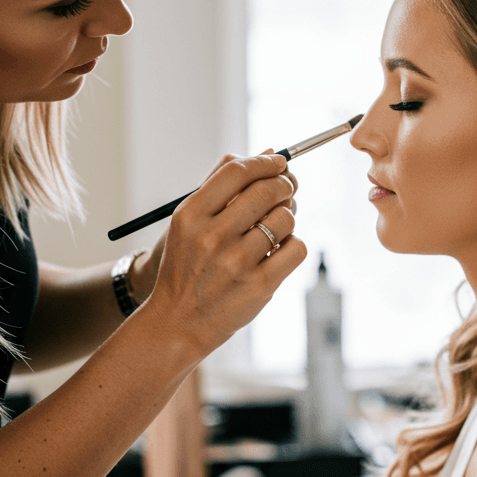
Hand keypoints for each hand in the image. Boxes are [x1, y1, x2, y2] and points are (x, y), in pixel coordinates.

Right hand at [139, 152, 306, 362]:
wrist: (178, 323)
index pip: (236, 171)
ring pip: (286, 218)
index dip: (265, 161)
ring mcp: (237, 262)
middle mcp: (212, 236)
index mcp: (191, 215)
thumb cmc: (187, 267)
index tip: (279, 162)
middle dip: (284, 185)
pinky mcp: (260, 285)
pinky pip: (298, 247)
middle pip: (267, 190)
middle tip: (286, 190)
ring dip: (288, 218)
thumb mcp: (187, 224)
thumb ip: (220, 186)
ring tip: (274, 230)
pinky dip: (294, 245)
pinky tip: (279, 251)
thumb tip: (265, 153)